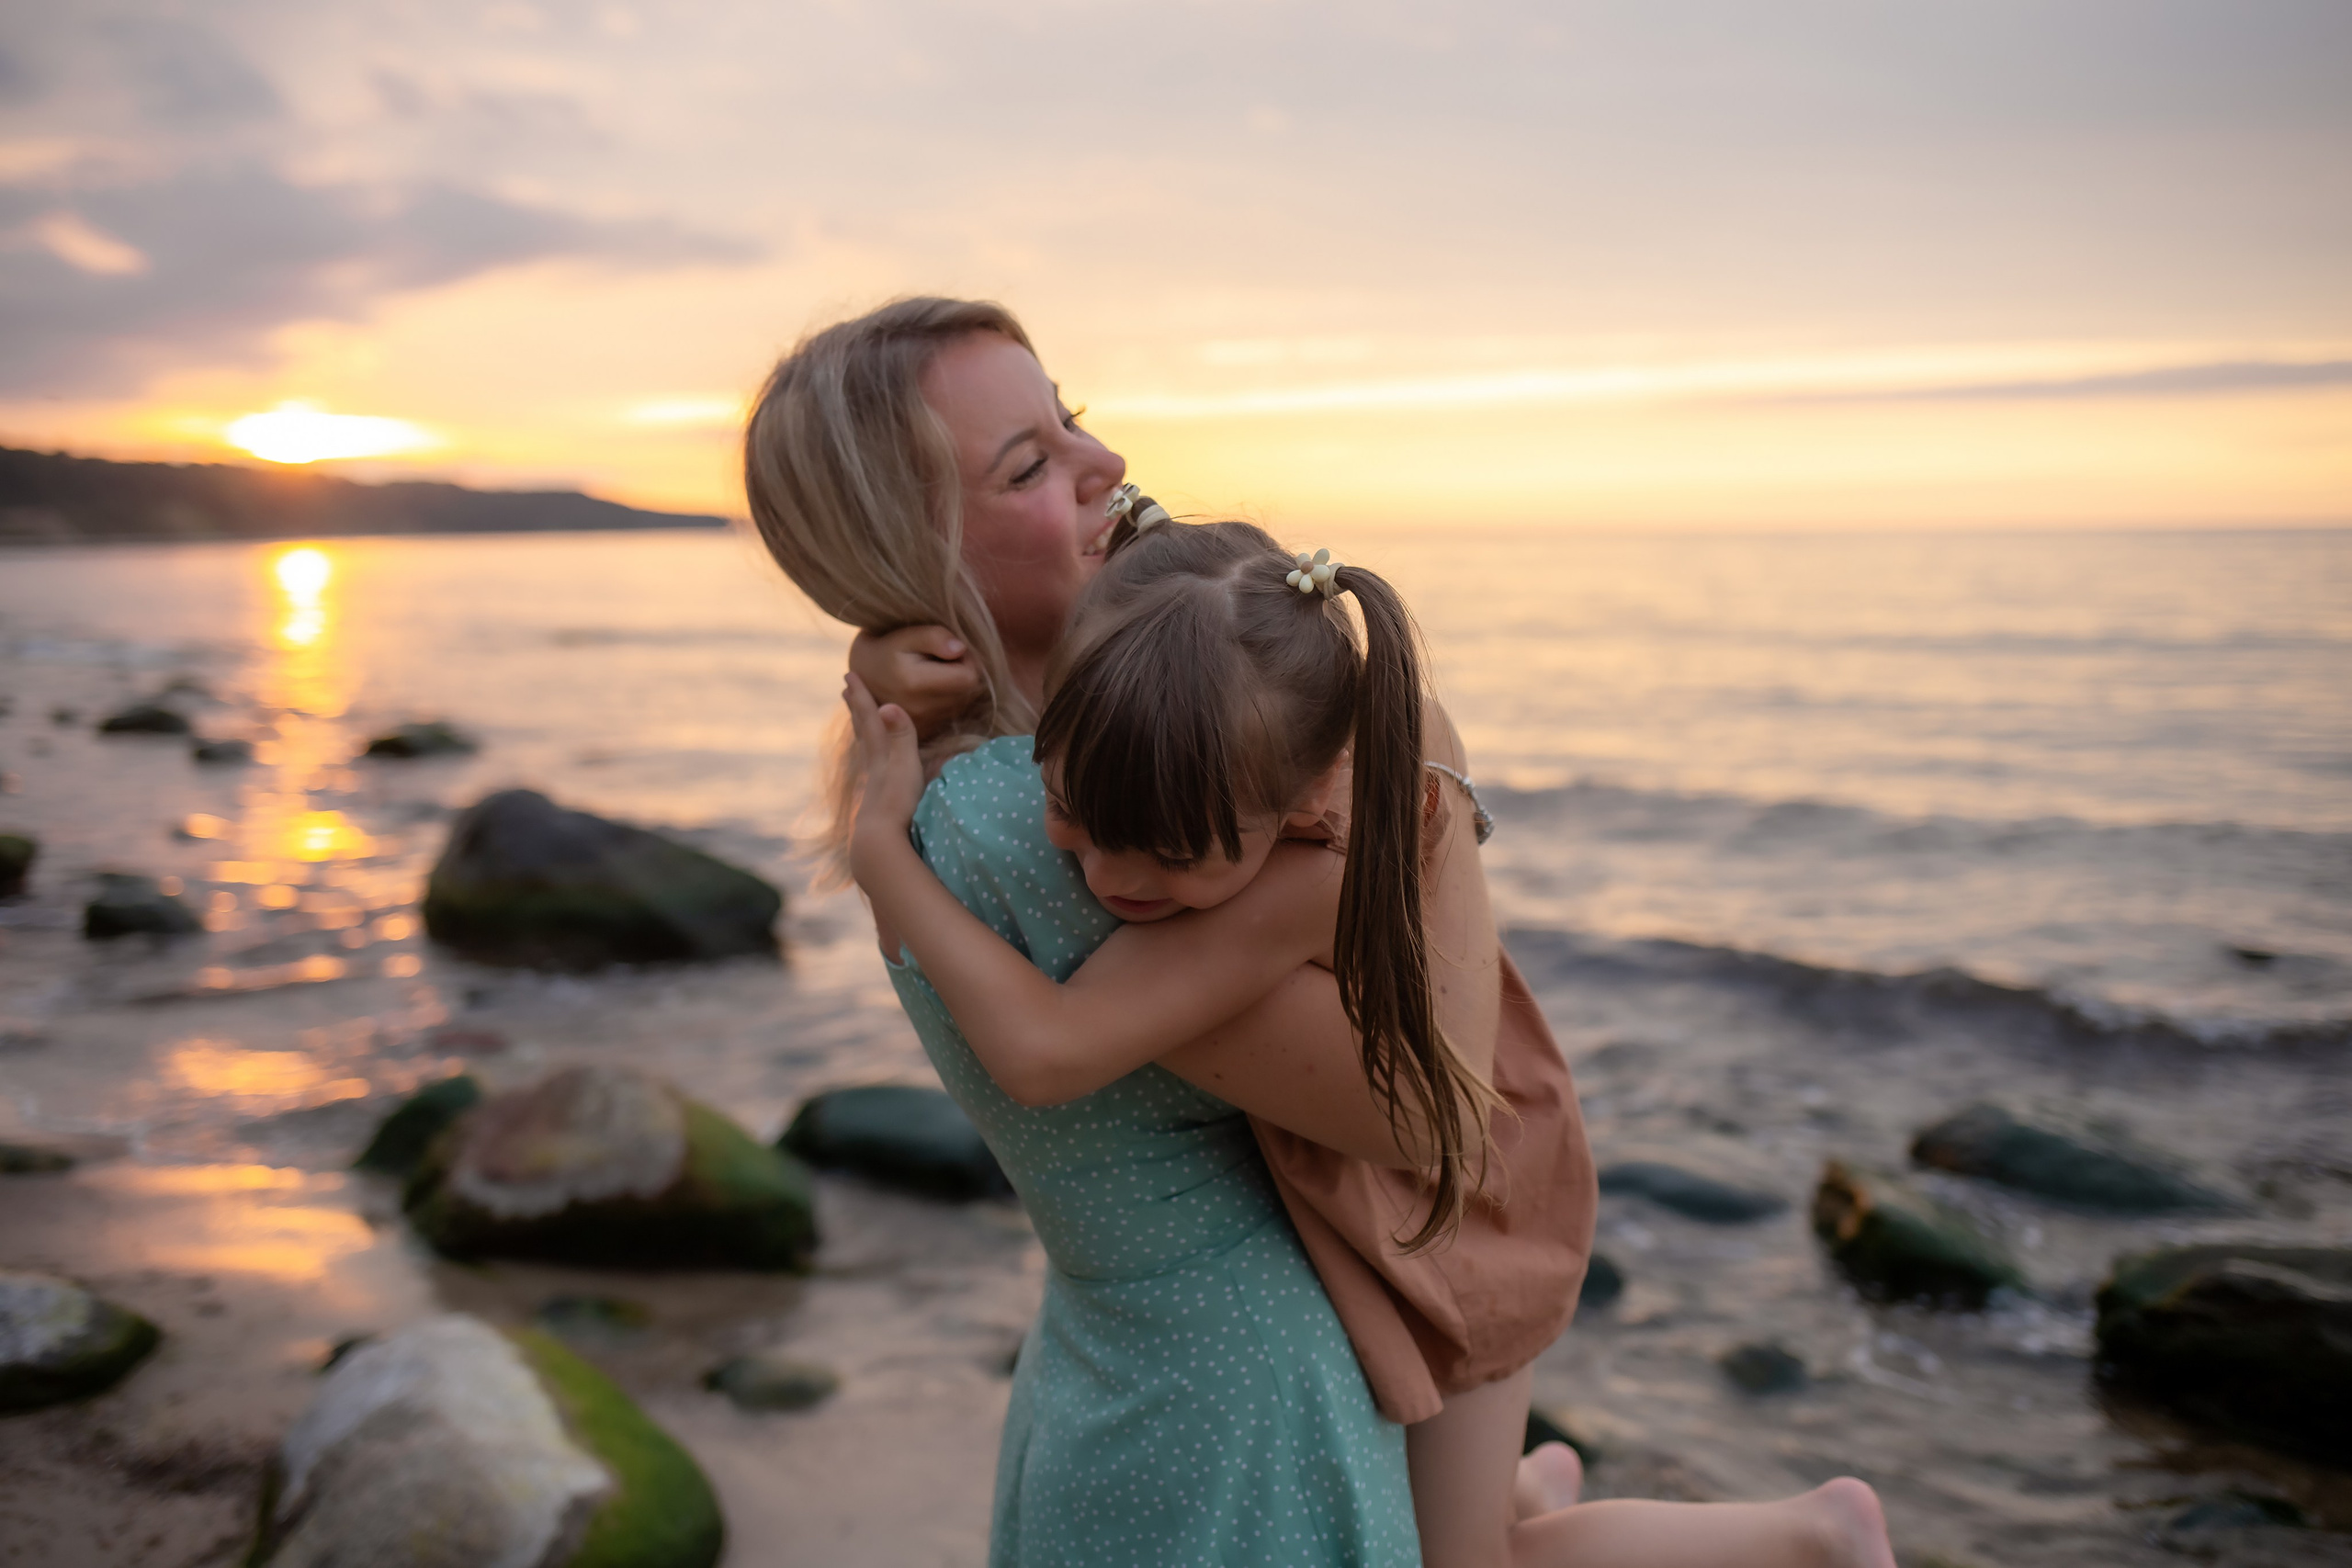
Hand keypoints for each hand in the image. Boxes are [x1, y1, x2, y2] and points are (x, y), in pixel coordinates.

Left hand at [844, 671, 926, 881]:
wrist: (879, 845)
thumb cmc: (897, 806)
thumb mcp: (904, 767)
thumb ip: (900, 736)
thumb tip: (888, 704)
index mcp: (881, 756)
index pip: (871, 720)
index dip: (862, 698)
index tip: (849, 676)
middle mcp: (873, 768)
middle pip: (863, 732)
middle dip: (857, 709)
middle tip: (846, 690)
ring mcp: (874, 787)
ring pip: (866, 751)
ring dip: (863, 732)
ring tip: (859, 721)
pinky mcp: (877, 805)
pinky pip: (873, 771)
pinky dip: (872, 759)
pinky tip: (874, 767)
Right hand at [848, 625, 982, 741]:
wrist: (859, 680)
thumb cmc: (884, 650)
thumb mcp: (904, 636)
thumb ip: (933, 637)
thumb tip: (960, 649)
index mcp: (915, 684)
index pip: (969, 676)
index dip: (968, 659)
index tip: (951, 649)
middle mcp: (921, 710)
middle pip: (969, 691)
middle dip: (962, 672)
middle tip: (941, 659)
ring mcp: (923, 724)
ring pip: (963, 702)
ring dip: (956, 686)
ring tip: (933, 673)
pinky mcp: (926, 732)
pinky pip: (953, 713)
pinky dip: (948, 698)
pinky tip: (930, 688)